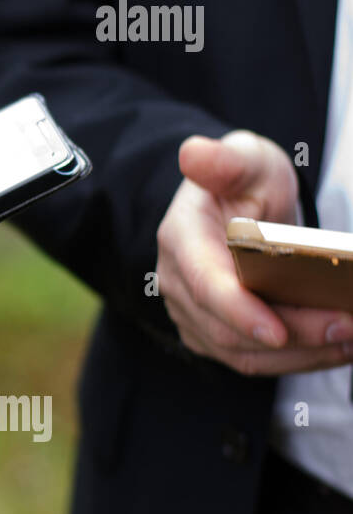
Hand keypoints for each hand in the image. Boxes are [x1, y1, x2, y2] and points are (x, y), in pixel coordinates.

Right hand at [156, 129, 352, 374]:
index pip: (203, 283)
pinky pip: (250, 359)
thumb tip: (193, 154)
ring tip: (350, 340)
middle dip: (291, 336)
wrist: (231, 207)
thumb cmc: (242, 183)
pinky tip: (334, 348)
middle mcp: (177, 281)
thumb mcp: (243, 159)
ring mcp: (190, 312)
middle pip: (228, 328)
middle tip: (348, 326)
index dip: (237, 310)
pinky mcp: (209, 333)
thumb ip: (224, 160)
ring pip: (241, 353)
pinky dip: (295, 360)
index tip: (276, 330)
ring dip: (299, 355)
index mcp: (181, 238)